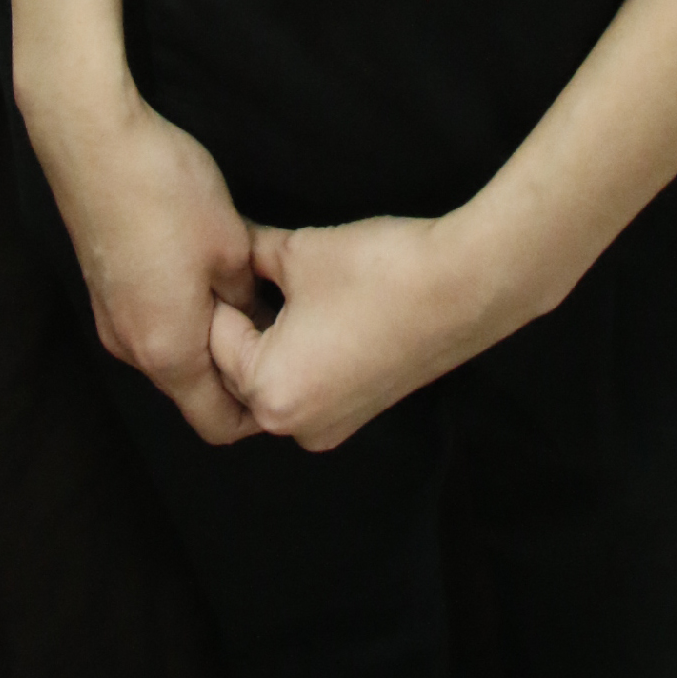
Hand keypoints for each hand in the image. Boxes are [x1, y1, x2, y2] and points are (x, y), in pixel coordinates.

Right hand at [31, 80, 263, 444]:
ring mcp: (111, 319)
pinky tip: (203, 272)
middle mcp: (133, 349)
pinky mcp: (103, 288)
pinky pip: (149, 325)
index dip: (258, 410)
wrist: (94, 143)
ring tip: (244, 296)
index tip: (290, 375)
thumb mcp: (231, 246)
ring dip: (206, 339)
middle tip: (277, 332)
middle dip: (235, 372)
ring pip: (169, 355)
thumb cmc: (168, 194)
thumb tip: (259, 319)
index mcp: (169, 351)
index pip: (217, 423)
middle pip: (191, 391)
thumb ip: (249, 298)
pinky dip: (180, 317)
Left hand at [208, 214, 506, 454]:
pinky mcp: (355, 416)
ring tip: (277, 287)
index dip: (217, 292)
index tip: (218, 260)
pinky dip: (295, 355)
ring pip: (269, 383)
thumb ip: (247, 256)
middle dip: (237, 323)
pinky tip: (308, 310)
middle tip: (243, 272)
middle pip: (237, 372)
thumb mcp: (295, 252)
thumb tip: (225, 248)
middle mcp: (292, 428)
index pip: (214, 340)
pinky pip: (302, 389)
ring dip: (265, 341)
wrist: (462, 288)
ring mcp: (328, 429)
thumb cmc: (374, 271)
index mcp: (268, 393)